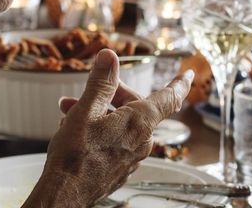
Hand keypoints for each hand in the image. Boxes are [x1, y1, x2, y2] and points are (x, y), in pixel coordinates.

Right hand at [23, 50, 193, 207]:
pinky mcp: (121, 168)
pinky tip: (79, 133)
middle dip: (111, 96)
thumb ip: (101, 83)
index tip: (187, 75)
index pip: (169, 97)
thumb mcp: (85, 111)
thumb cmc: (74, 156)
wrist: (64, 193)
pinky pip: (117, 142)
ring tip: (70, 113)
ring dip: (100, 114)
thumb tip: (110, 57)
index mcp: (140, 122)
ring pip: (122, 124)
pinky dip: (102, 132)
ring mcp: (133, 157)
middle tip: (83, 94)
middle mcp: (143, 140)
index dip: (178, 83)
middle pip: (136, 107)